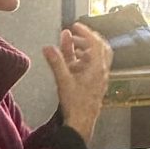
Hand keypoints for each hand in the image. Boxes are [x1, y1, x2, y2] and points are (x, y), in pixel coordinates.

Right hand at [43, 24, 111, 142]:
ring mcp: (99, 78)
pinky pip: (93, 66)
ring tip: (71, 46)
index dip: (86, 32)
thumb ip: (56, 62)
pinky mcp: (95, 84)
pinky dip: (84, 59)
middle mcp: (101, 71)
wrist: (82, 122)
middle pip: (100, 48)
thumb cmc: (76, 105)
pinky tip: (73, 61)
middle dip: (87, 39)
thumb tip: (48, 48)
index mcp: (97, 68)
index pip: (95, 43)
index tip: (76, 26)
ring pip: (97, 57)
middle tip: (75, 34)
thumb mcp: (63, 80)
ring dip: (85, 49)